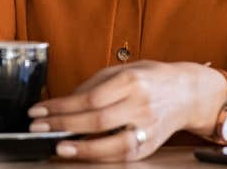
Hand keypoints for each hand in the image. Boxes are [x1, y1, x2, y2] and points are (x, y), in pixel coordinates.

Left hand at [28, 61, 215, 161]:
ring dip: (82, 148)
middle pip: (97, 120)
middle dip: (63, 126)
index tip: (39, 111)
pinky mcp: (151, 144)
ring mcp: (148, 127)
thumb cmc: (150, 78)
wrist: (187, 93)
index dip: (61, 107)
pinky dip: (100, 156)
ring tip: (59, 147)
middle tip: (39, 128)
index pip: (89, 98)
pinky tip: (82, 153)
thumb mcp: (121, 70)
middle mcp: (141, 105)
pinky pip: (122, 154)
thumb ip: (93, 85)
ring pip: (112, 144)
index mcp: (131, 81)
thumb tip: (63, 102)